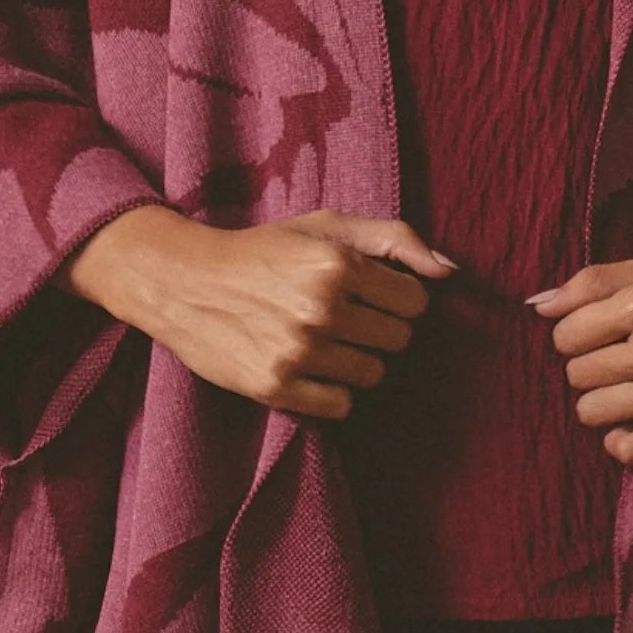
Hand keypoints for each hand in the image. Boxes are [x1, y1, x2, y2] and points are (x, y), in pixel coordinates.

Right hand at [63, 205, 453, 416]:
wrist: (182, 281)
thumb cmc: (263, 250)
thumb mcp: (325, 227)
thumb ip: (394, 239)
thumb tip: (450, 271)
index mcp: (337, 264)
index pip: (415, 301)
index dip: (395, 297)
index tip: (369, 293)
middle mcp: (320, 308)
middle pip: (399, 340)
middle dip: (378, 328)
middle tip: (343, 317)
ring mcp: (297, 351)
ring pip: (373, 374)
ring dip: (355, 360)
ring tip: (321, 339)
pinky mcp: (275, 386)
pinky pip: (341, 406)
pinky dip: (331, 392)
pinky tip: (307, 367)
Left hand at [527, 243, 632, 464]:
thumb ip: (596, 280)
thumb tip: (537, 305)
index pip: (564, 332)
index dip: (578, 333)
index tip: (602, 332)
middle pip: (575, 374)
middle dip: (590, 366)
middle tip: (622, 359)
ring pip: (590, 413)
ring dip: (602, 402)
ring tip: (629, 389)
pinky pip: (628, 450)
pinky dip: (623, 440)